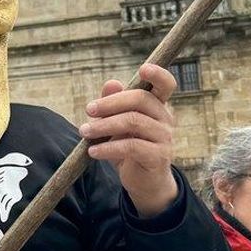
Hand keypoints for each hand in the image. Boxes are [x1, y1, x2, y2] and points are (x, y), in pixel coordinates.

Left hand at [81, 63, 179, 217]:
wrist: (143, 182)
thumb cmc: (129, 147)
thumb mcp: (117, 124)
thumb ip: (113, 104)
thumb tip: (111, 83)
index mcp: (158, 106)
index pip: (166, 85)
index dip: (158, 74)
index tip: (143, 68)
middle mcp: (165, 119)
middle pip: (141, 99)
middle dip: (111, 102)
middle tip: (88, 110)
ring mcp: (164, 138)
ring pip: (134, 122)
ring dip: (104, 125)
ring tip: (84, 132)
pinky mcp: (158, 157)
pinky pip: (131, 146)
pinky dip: (108, 147)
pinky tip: (93, 151)